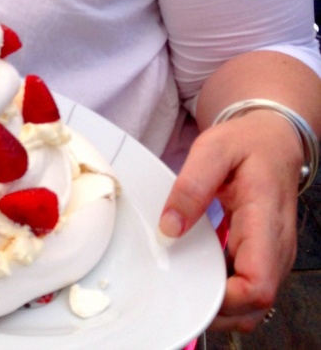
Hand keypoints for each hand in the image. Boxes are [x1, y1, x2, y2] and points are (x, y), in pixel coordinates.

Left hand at [158, 111, 301, 331]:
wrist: (273, 139)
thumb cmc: (247, 143)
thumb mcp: (213, 149)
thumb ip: (191, 186)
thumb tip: (169, 228)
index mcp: (266, 220)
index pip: (257, 284)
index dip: (225, 299)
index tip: (191, 285)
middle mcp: (277, 247)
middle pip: (254, 306)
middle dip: (215, 309)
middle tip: (177, 287)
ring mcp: (274, 256)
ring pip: (253, 306)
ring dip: (219, 304)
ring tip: (184, 280)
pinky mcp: (266, 257)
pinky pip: (248, 290)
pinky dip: (224, 292)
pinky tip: (199, 273)